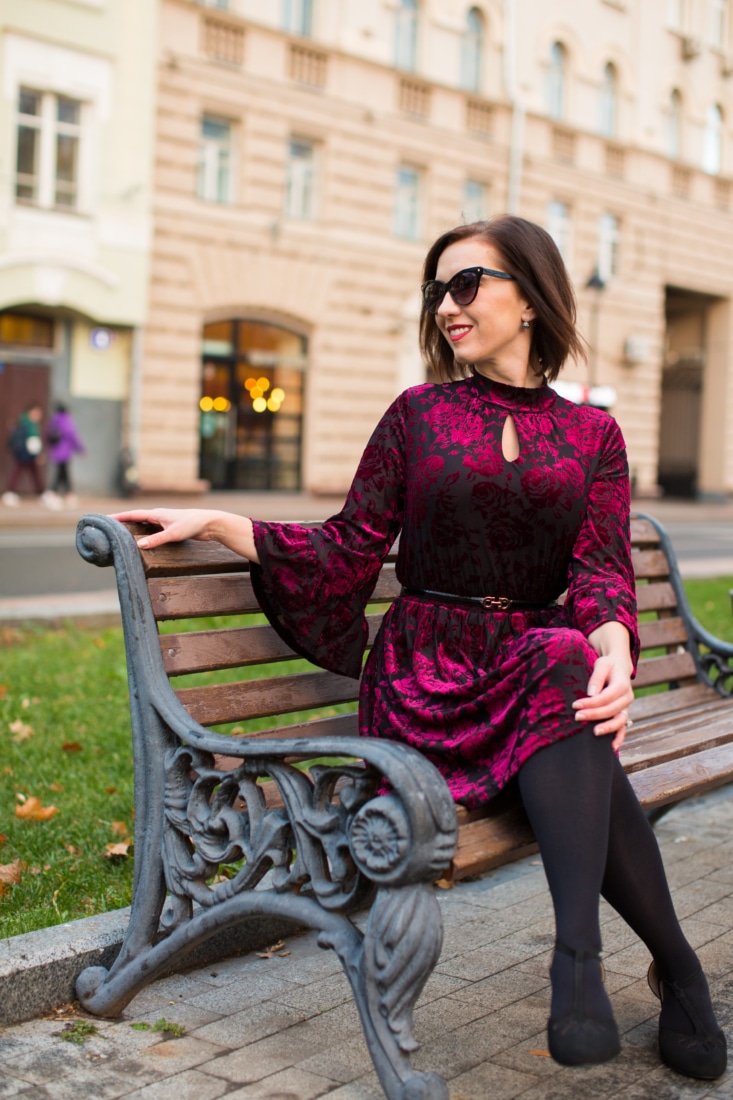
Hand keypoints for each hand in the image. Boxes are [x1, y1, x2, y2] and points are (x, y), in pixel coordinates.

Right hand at [109, 508, 258, 561]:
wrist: (209, 523)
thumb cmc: (192, 525)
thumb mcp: (173, 534)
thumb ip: (156, 540)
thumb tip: (138, 545)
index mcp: (156, 513)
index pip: (133, 514)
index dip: (118, 517)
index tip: (105, 519)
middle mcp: (158, 516)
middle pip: (136, 519)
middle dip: (122, 522)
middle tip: (108, 527)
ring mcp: (164, 522)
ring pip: (144, 525)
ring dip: (133, 528)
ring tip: (120, 535)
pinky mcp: (170, 528)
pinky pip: (152, 530)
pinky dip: (144, 534)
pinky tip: (141, 541)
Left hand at [572, 622, 633, 751]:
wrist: (619, 667)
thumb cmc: (608, 665)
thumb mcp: (602, 664)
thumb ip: (597, 677)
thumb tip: (591, 693)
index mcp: (622, 684)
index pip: (606, 697)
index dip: (591, 703)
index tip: (575, 705)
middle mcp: (627, 697)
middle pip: (611, 710)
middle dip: (594, 715)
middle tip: (577, 717)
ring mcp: (627, 707)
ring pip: (620, 721)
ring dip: (607, 728)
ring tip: (594, 733)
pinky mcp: (624, 713)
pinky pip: (624, 728)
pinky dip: (619, 738)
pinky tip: (611, 747)